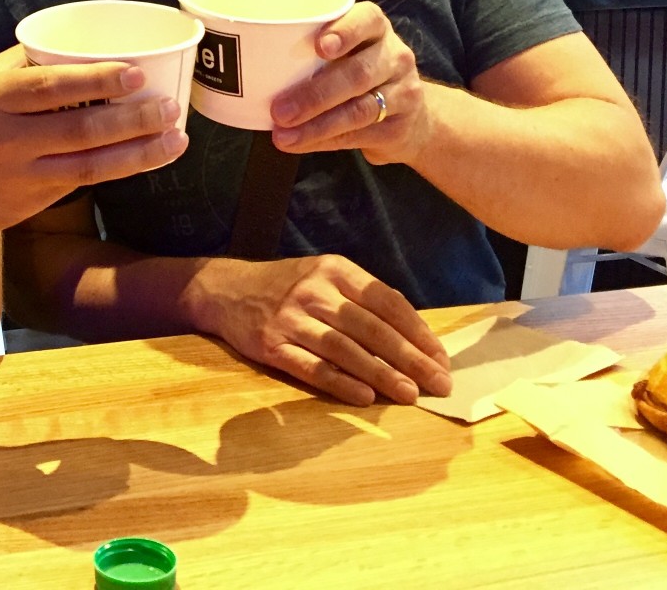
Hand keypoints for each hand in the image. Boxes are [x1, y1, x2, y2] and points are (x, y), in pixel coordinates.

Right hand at [0, 45, 187, 239]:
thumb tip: (73, 46)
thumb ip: (22, 66)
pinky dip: (115, 170)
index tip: (136, 72)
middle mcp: (8, 138)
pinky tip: (144, 159)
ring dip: (138, 153)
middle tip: (170, 108)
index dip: (97, 80)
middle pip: (80, 129)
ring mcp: (20, 175)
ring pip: (90, 165)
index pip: (52, 86)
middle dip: (132, 120)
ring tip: (175, 139)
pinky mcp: (29, 203)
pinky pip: (80, 183)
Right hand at [191, 254, 450, 405]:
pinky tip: (364, 397)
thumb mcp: (324, 276)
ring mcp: (290, 318)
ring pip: (344, 348)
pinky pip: (311, 367)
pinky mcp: (271, 344)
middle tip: (438, 382)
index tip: (440, 358)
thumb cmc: (287, 286)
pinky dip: (340, 383)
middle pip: (370, 327)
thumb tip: (414, 332)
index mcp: (335, 269)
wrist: (225, 289)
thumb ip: (363, 298)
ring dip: (380, 374)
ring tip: (409, 394)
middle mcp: (314, 290)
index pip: (386, 300)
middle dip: (409, 357)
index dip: (417, 331)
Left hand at [270, 1, 432, 167]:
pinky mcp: (399, 126)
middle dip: (315, 94)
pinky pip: (359, 135)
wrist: (412, 118)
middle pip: (357, 73)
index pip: (367, 20)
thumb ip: (311, 52)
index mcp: (375, 30)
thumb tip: (249, 65)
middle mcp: (394, 56)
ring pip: (358, 110)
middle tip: (279, 110)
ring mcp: (402, 92)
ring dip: (316, 125)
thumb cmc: (357, 73)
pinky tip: (301, 143)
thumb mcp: (345, 53)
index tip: (319, 46)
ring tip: (283, 135)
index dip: (345, 31)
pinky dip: (324, 141)